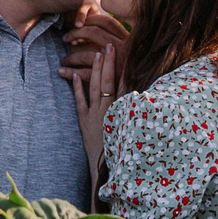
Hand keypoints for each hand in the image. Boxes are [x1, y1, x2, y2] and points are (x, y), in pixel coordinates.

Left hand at [65, 37, 121, 183]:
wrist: (107, 172)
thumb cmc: (123, 154)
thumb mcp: (133, 132)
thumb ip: (135, 114)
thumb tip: (141, 95)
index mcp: (122, 113)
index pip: (124, 85)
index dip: (123, 68)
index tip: (124, 53)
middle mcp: (109, 111)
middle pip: (109, 82)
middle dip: (108, 63)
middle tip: (108, 45)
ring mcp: (95, 116)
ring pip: (95, 88)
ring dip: (95, 70)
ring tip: (96, 54)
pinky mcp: (84, 123)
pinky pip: (80, 102)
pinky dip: (77, 88)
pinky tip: (76, 75)